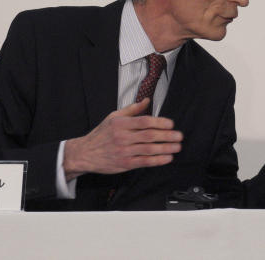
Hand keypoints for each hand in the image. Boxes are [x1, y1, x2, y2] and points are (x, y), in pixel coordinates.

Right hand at [62, 99, 182, 178]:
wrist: (85, 153)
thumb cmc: (101, 134)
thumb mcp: (113, 117)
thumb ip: (132, 109)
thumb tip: (147, 100)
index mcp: (121, 123)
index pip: (144, 121)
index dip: (160, 122)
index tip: (171, 124)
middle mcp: (123, 137)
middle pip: (149, 136)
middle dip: (167, 136)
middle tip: (179, 136)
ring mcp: (124, 151)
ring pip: (149, 149)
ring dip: (165, 148)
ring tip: (177, 147)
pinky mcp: (125, 164)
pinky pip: (144, 162)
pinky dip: (157, 160)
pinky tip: (167, 158)